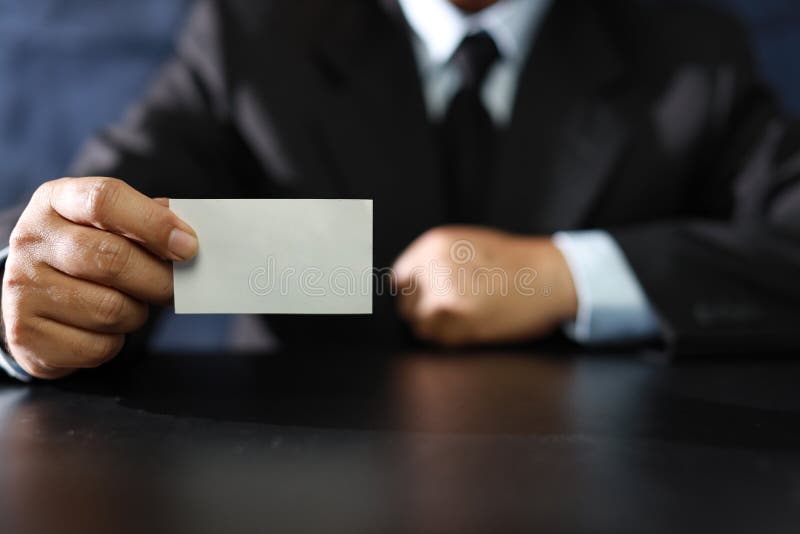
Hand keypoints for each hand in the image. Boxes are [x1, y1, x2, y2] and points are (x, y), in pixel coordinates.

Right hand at [1, 177, 197, 378]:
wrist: (33, 296)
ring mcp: (22, 288)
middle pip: (112, 259)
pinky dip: (114, 342)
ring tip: (131, 304)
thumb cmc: (88, 252)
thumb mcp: (109, 223)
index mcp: (56, 200)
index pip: (105, 200)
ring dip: (136, 313)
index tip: (190, 246)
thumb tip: (189, 237)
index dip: (155, 223)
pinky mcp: (26, 334)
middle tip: (178, 287)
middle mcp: (32, 240)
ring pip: (110, 309)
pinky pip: (97, 346)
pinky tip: (104, 328)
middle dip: (159, 279)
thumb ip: (148, 220)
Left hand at [393, 226, 576, 346]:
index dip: (411, 292)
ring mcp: (448, 297)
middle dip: (421, 311)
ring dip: (434, 328)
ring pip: (419, 326)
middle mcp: (435, 269)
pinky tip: (467, 329)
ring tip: (456, 322)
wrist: (548, 276)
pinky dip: (449, 340)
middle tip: (442, 312)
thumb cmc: (513, 261)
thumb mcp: (466, 244)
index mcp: (434, 246)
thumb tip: (408, 283)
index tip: (420, 299)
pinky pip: (439, 340)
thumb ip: (434, 260)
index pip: (399, 278)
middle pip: (406, 304)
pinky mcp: (462, 323)